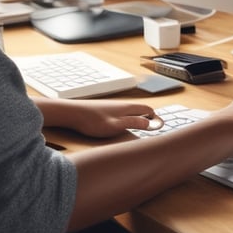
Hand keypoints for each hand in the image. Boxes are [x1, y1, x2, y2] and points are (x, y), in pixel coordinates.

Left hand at [35, 97, 157, 137]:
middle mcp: (121, 105)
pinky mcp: (104, 110)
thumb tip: (150, 122)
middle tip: (154, 127)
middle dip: (148, 118)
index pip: (147, 109)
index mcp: (127, 108)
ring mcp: (112, 107)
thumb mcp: (116, 125)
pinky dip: (127, 119)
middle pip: (140, 109)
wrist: (72, 113)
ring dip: (138, 118)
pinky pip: (121, 114)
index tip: (161, 126)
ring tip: (141, 128)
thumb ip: (133, 123)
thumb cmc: (93, 121)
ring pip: (130, 111)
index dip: (155, 117)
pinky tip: (122, 126)